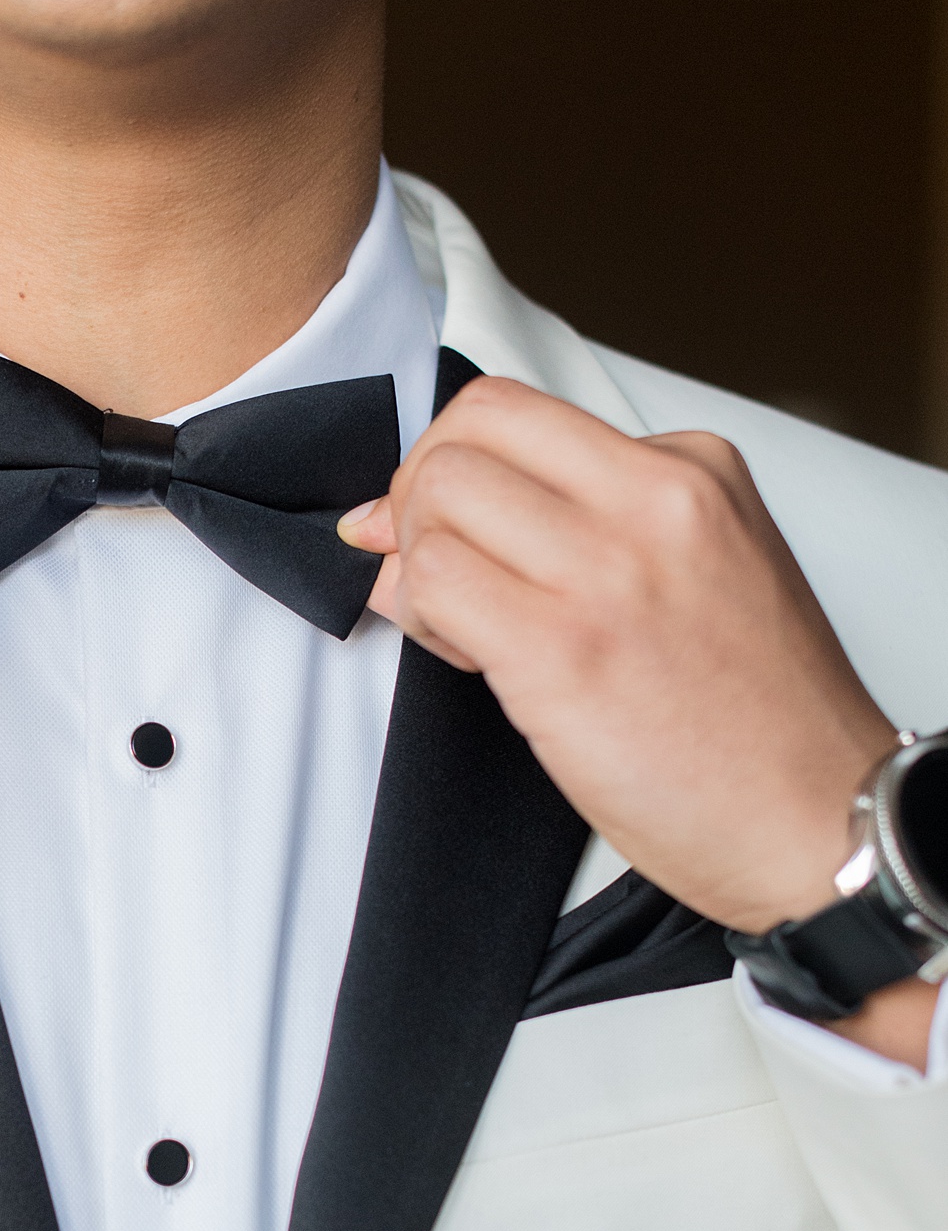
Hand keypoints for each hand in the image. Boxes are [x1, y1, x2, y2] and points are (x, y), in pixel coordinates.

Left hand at [339, 377, 896, 936]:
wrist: (814, 819)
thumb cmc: (759, 724)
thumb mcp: (706, 572)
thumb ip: (591, 526)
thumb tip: (450, 516)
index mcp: (694, 471)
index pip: (519, 411)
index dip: (453, 461)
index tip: (439, 515)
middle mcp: (653, 503)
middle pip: (466, 434)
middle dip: (418, 497)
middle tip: (431, 562)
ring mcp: (608, 572)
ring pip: (437, 501)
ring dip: (416, 562)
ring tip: (461, 622)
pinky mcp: (561, 650)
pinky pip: (432, 584)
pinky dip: (419, 615)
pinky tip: (462, 654)